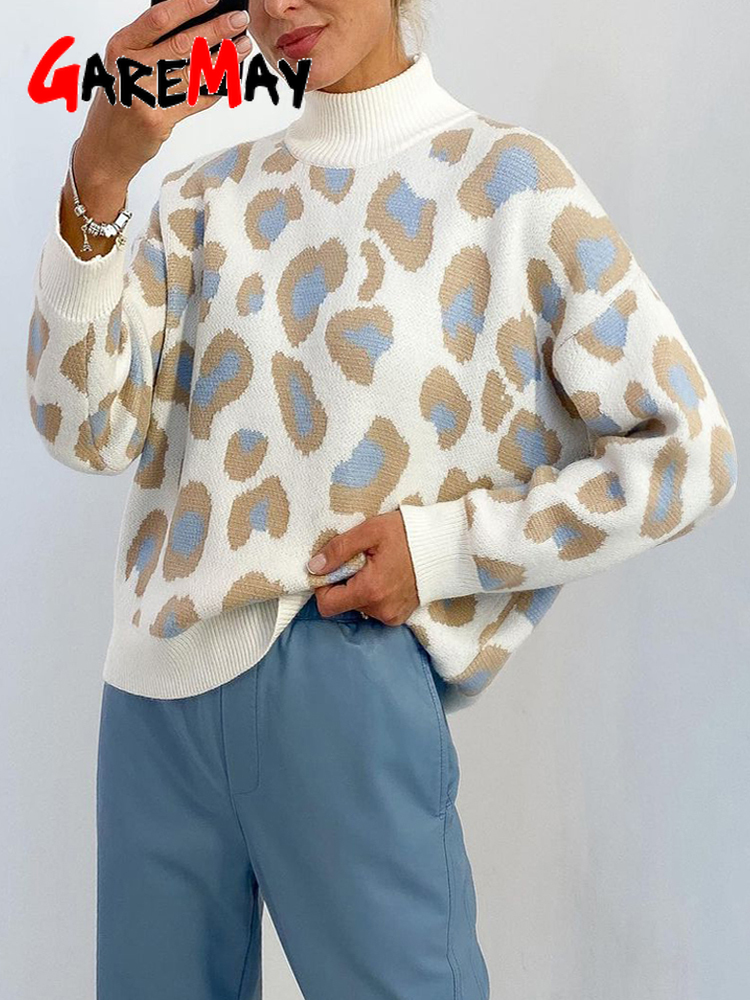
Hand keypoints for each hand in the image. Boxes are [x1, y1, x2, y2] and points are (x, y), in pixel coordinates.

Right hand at [78, 0, 253, 190]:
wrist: (106, 146)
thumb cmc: (120, 101)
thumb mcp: (125, 66)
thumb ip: (152, 47)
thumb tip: (196, 27)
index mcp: (122, 46)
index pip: (159, 19)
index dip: (189, 6)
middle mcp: (131, 68)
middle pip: (182, 44)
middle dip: (216, 30)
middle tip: (240, 19)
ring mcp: (145, 96)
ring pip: (193, 72)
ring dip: (224, 58)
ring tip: (243, 47)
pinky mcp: (159, 119)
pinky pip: (196, 100)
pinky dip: (216, 88)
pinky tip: (231, 77)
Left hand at [307, 511, 419, 624]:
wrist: (446, 547)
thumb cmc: (408, 534)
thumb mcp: (370, 531)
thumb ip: (338, 549)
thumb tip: (313, 567)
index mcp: (370, 591)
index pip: (327, 605)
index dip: (323, 586)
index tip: (334, 566)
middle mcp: (380, 610)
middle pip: (343, 604)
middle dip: (344, 583)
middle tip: (361, 561)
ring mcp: (391, 615)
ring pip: (358, 606)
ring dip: (360, 587)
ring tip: (377, 566)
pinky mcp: (400, 616)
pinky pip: (374, 608)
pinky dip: (374, 594)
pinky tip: (387, 576)